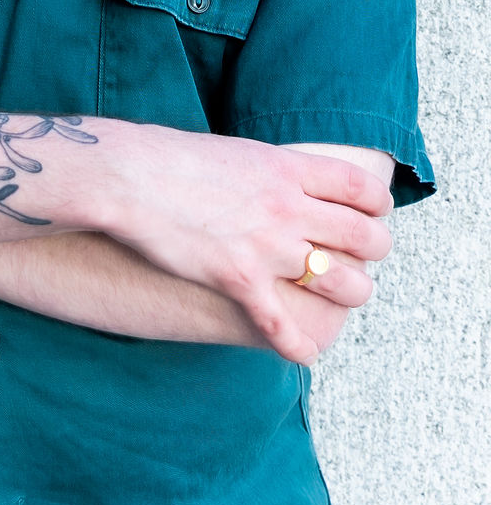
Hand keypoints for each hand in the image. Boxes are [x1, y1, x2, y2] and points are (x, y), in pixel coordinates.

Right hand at [98, 122, 392, 364]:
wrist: (128, 176)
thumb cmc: (170, 158)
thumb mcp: (235, 151)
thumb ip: (270, 171)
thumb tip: (286, 183)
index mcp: (286, 168)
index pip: (360, 188)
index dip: (378, 206)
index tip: (375, 215)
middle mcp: (287, 207)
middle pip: (363, 236)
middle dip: (375, 251)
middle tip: (368, 258)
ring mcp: (266, 246)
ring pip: (342, 283)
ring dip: (352, 295)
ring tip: (343, 298)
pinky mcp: (240, 280)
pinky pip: (285, 326)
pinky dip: (299, 346)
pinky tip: (304, 353)